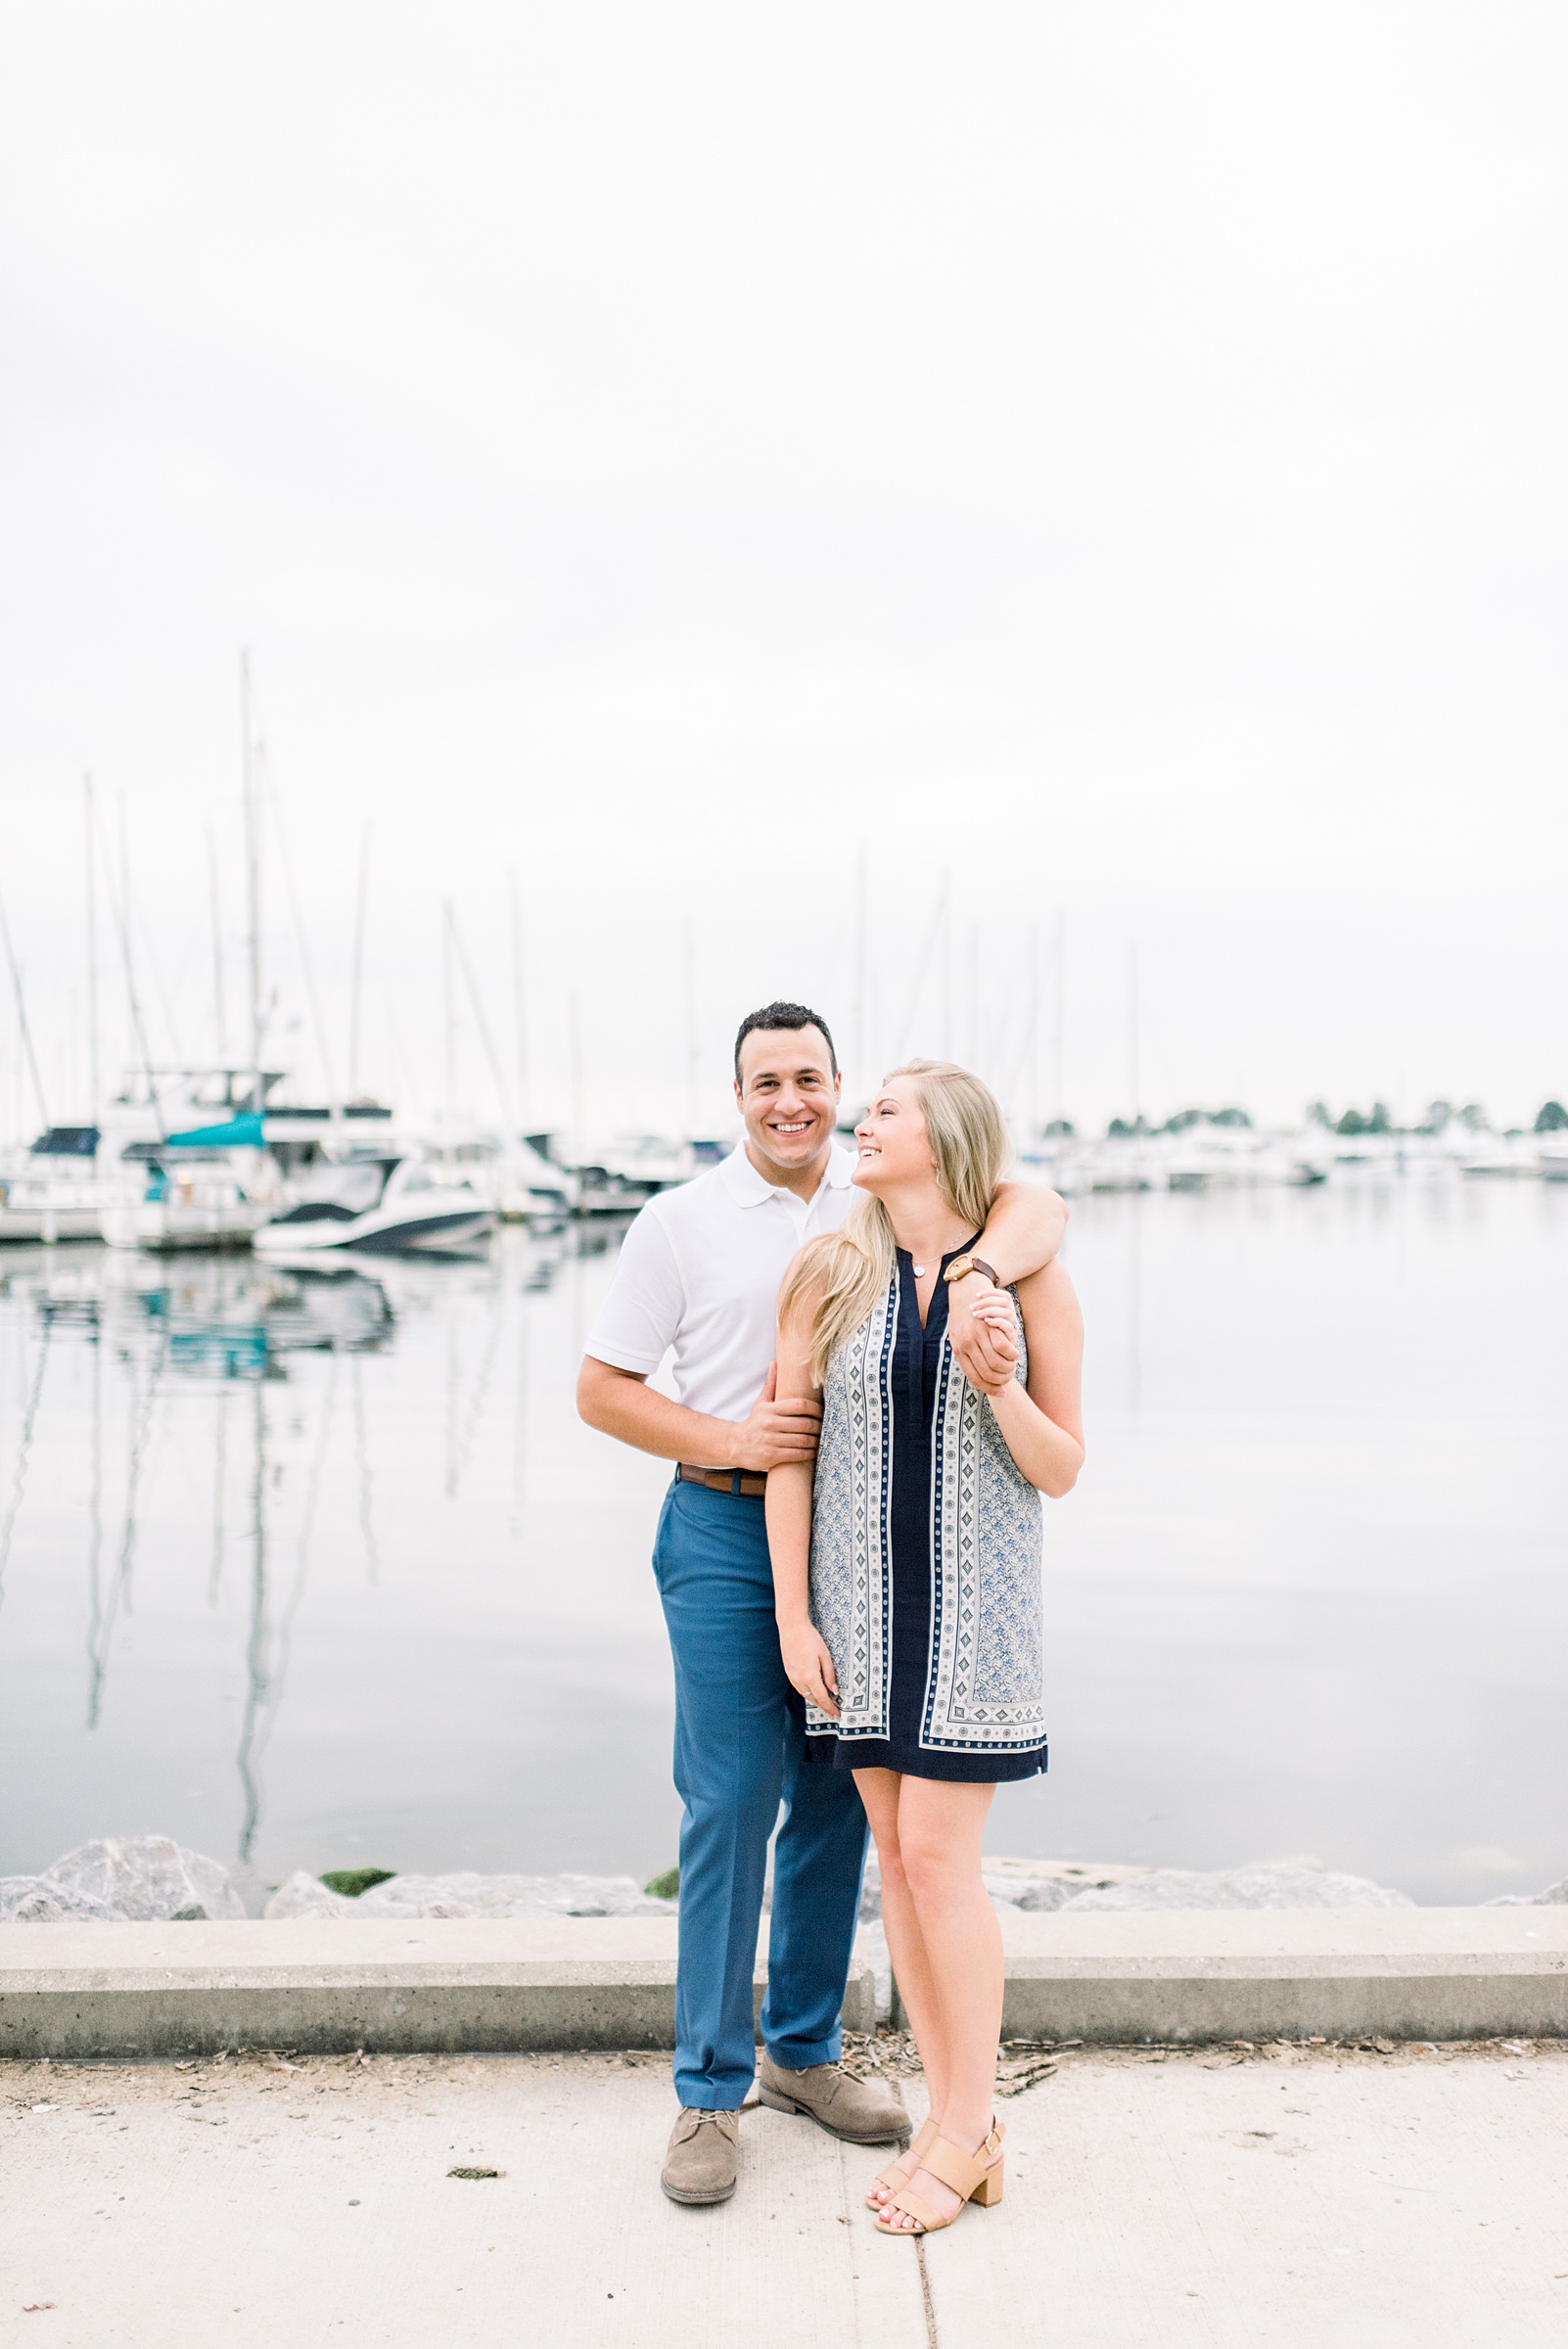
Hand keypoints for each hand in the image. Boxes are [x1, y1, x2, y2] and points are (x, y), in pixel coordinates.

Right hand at [728, 1363, 822, 1471]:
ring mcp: (771, 1441)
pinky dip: (810, 1453)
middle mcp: (770, 1424)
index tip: (823, 1412)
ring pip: (803, 1440)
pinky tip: (815, 1451)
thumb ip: (770, 1384)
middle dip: (819, 1426)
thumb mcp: (761, 1402)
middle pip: (804, 1423)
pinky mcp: (772, 1456)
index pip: (799, 1405)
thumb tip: (774, 1363)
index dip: (816, 1408)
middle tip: (826, 1427)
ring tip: (823, 1439)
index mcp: (770, 1409)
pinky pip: (797, 1455)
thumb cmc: (754, 1422)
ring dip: (817, 1441)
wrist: (736, 1445)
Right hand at [778, 1618, 839, 1717]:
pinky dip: (807, 1693)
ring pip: (805, 1695)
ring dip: (815, 1701)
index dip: (830, 1708)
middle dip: (824, 1707)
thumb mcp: (825, 1655)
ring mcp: (792, 1676)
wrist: (792, 1627)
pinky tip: (813, 1692)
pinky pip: (799, 1688)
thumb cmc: (809, 1638)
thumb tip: (834, 1690)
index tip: (837, 1714)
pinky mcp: (788, 1672)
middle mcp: (799, 1679)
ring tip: (825, 1703)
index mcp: (810, 1676)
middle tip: (833, 1711)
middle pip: (813, 1699)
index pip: (822, 1698)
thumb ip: (830, 1674)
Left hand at [947, 1276, 1018, 1393]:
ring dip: (1009, 1367)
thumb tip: (979, 1373)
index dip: (990, 1389)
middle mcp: (965, 1346)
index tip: (1001, 1392)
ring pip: (996, 1363)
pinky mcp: (986, 1325)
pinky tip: (1014, 1351)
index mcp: (958, 1351)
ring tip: (1013, 1364)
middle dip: (1003, 1379)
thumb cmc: (963, 1313)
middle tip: (1011, 1376)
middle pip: (988, 1374)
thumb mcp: (959, 1335)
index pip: (975, 1378)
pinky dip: (1011, 1352)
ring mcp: (975, 1336)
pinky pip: (1003, 1346)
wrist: (963, 1287)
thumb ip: (968, 1354)